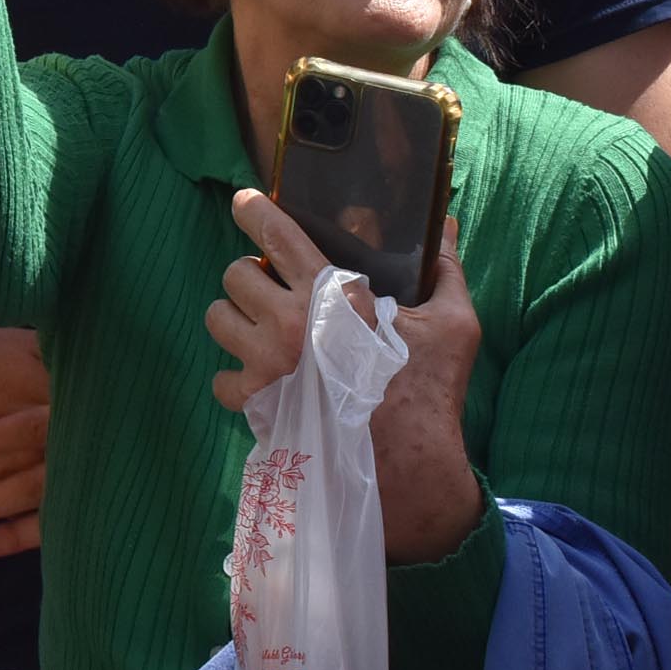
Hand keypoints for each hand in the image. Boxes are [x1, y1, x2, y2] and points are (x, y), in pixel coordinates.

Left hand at [207, 192, 485, 564]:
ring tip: (263, 333)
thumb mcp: (452, 326)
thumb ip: (445, 269)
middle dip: (252, 279)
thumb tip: (446, 225)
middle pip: (235, 275)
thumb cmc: (429, 391)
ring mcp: (266, 365)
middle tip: (273, 292)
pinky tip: (263, 379)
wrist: (410, 468)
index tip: (244, 202)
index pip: (280, 236)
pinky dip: (236, 377)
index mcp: (333, 296)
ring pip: (218, 319)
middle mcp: (289, 324)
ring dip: (237, 322)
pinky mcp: (254, 403)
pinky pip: (220, 376)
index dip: (256, 212)